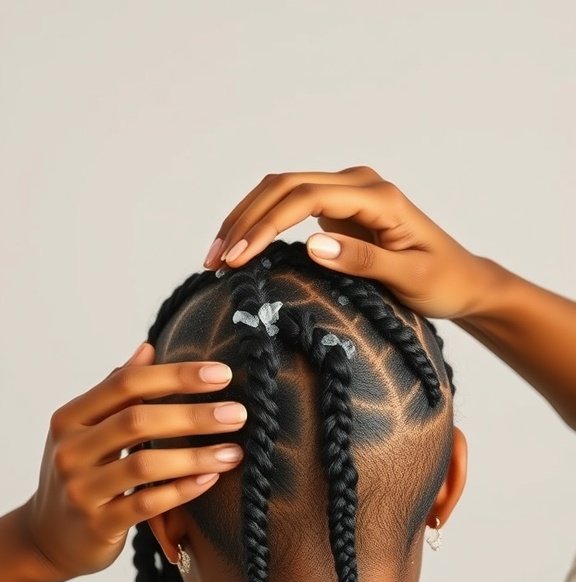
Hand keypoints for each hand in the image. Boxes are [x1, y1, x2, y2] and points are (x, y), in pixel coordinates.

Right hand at [19, 344, 245, 579]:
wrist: (47, 539)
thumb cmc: (80, 477)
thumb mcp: (86, 431)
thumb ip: (115, 393)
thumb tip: (148, 348)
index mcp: (70, 418)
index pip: (126, 383)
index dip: (176, 375)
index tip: (221, 374)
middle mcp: (71, 451)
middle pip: (137, 421)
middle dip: (193, 415)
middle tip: (237, 414)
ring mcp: (82, 490)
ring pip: (144, 465)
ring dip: (195, 456)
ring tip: (234, 452)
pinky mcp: (98, 525)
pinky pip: (147, 504)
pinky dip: (182, 490)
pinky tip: (211, 480)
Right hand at [204, 165, 489, 319]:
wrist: (462, 280)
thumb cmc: (442, 282)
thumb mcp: (408, 279)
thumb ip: (362, 260)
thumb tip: (311, 245)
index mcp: (377, 196)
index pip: (305, 197)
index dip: (265, 225)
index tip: (236, 258)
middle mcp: (358, 184)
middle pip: (283, 185)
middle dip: (243, 220)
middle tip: (213, 260)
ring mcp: (346, 194)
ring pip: (280, 191)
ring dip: (244, 219)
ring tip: (215, 257)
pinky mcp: (339, 208)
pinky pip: (289, 206)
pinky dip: (259, 224)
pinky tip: (239, 250)